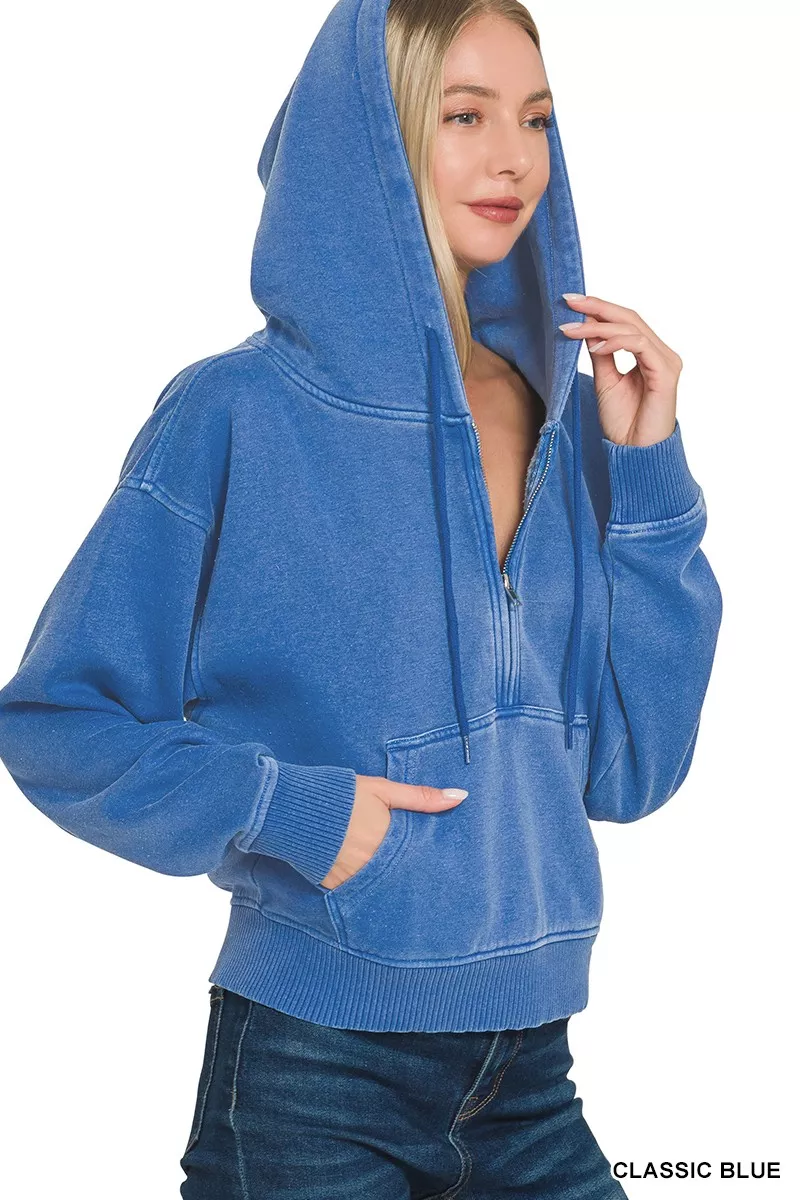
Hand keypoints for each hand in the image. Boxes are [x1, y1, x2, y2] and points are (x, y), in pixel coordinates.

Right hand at [319, 774, 467, 890]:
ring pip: (381, 888)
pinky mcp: (334, 886)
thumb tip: (460, 797)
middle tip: (431, 886)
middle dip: (413, 878)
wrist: (290, 807)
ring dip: (391, 885)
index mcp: (389, 841)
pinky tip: (373, 884)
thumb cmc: (340, 795)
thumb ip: (420, 797)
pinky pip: (358, 893)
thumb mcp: (382, 790)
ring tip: (402, 886)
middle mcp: (373, 865)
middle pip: (403, 877)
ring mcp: (353, 878)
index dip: (432, 863)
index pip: (420, 859)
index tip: (446, 869)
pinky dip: (367, 888)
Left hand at [559, 293, 680, 447]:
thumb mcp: (605, 381)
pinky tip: (595, 345)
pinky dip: (616, 341)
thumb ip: (601, 354)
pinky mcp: (666, 373)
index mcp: (649, 354)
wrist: (634, 453)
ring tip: (572, 330)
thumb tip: (586, 327)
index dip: (599, 309)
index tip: (570, 302)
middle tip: (569, 301)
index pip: (625, 321)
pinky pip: (640, 346)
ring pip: (633, 329)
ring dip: (599, 326)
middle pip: (630, 317)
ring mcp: (666, 362)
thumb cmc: (624, 423)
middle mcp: (661, 353)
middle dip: (597, 307)